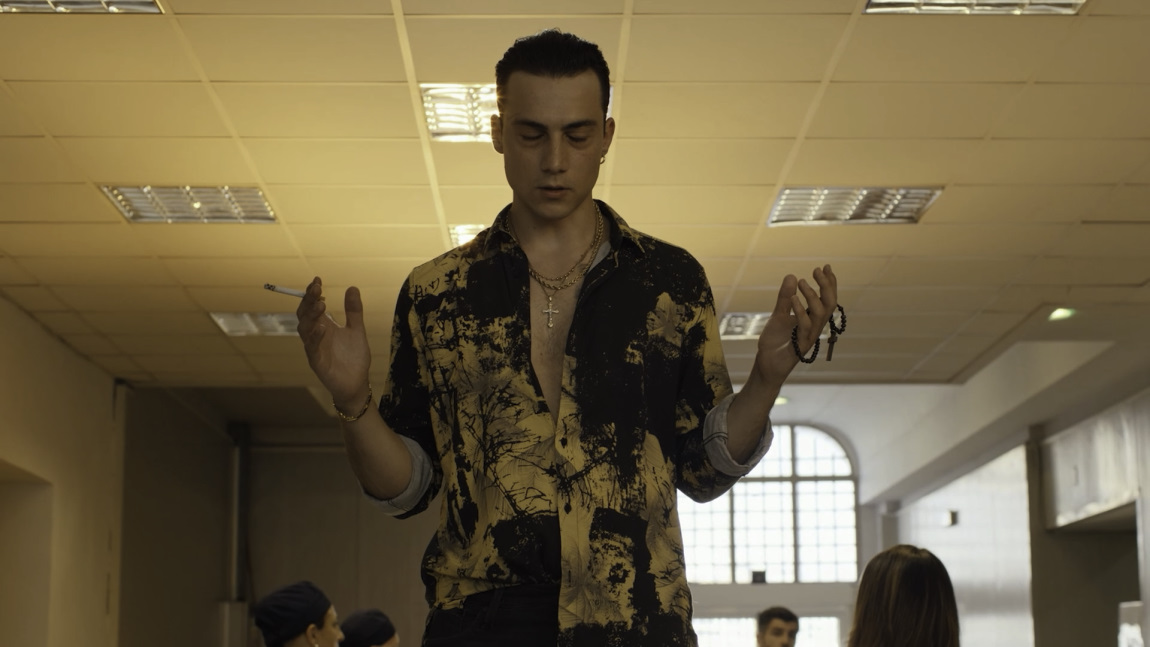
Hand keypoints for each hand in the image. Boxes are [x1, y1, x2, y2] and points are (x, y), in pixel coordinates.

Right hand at [296, 276, 371, 410]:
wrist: (356, 383)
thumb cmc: (353, 357)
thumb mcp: (357, 330)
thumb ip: (353, 311)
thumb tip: (352, 287)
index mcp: (323, 326)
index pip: (312, 306)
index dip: (312, 293)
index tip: (317, 280)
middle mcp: (315, 335)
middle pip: (304, 314)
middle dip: (309, 301)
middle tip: (317, 288)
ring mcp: (314, 348)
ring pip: (305, 329)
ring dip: (311, 316)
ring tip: (321, 305)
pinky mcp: (317, 362)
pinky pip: (312, 348)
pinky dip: (316, 337)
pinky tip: (323, 327)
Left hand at [753, 265, 837, 386]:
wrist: (766, 364)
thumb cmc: (775, 342)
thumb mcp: (778, 315)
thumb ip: (785, 298)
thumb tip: (792, 275)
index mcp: (811, 319)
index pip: (826, 299)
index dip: (829, 283)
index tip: (825, 266)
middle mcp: (814, 326)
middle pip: (829, 304)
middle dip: (826, 286)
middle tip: (817, 270)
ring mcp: (809, 336)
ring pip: (820, 314)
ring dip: (812, 295)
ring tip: (802, 281)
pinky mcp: (801, 346)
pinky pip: (805, 326)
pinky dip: (799, 311)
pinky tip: (793, 298)